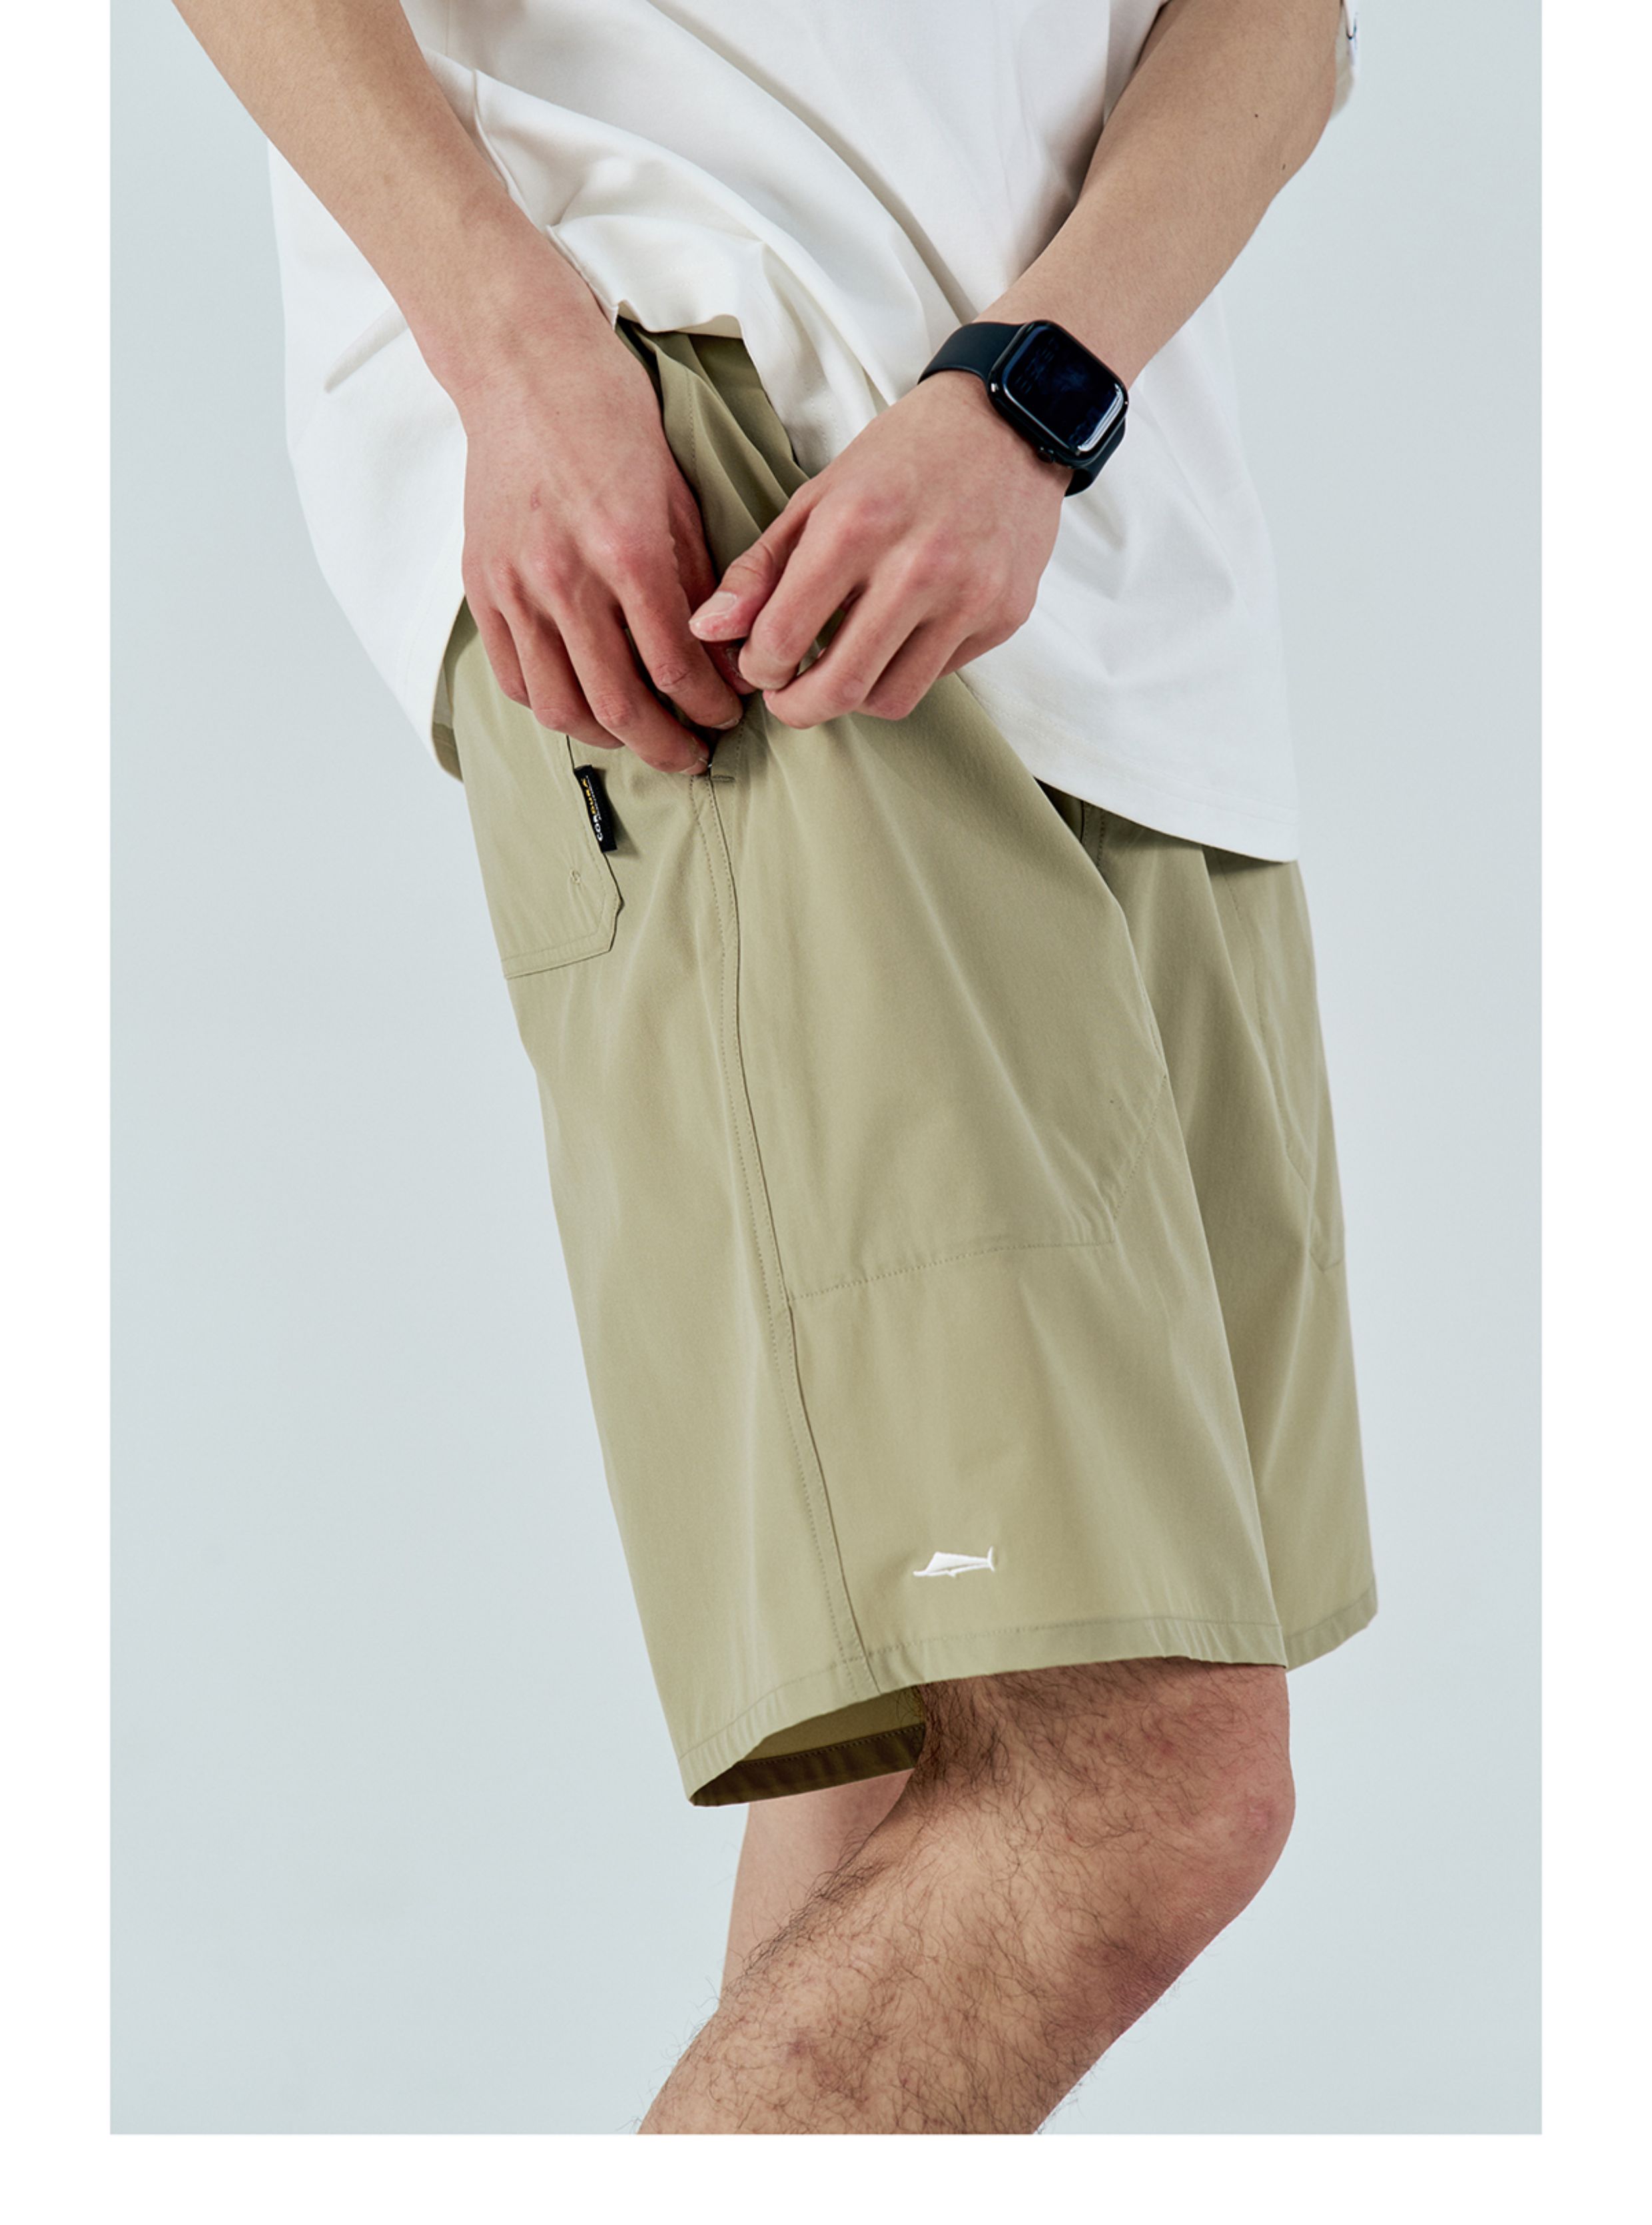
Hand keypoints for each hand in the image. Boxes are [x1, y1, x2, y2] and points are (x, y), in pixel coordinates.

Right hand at [454, 315, 753, 773]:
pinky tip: (583, 704)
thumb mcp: (675, 493)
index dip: (708, 709)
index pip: (674, 667)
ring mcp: (514, 587)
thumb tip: (724, 656)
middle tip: (693, 756)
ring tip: (639, 735)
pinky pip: (514, 677)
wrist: (521, 366)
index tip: (728, 718)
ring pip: (560, 706)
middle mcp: (564, 578)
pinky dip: (551, 705)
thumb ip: (699, 580)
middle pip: (617, 706)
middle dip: (665, 747)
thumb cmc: (609, 415)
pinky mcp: (481, 586)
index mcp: (625, 550)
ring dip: (607, 737)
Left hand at [687, 372, 1067, 727]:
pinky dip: (904, 670)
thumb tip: (708, 632)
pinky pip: (937, 676)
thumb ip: (760, 568)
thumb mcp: (819, 497)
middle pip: (838, 689)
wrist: (1008, 422)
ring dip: (852, 698)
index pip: (783, 639)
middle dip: (796, 709)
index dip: (758, 668)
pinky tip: (897, 637)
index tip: (759, 664)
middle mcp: (916, 567)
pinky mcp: (1003, 615)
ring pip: (890, 699)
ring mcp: (968, 597)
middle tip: (786, 699)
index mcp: (855, 528)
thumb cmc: (904, 455)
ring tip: (841, 668)